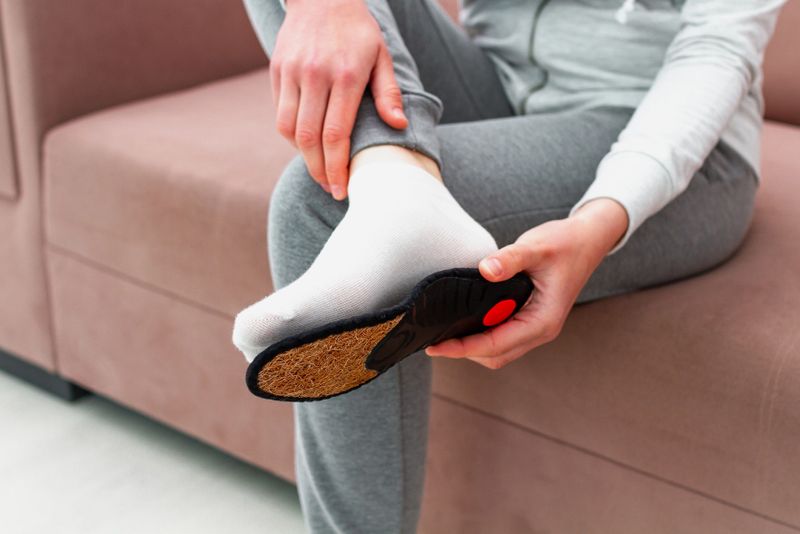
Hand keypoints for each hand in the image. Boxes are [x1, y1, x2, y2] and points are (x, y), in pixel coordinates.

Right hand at [271, 0, 407, 199]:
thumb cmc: (358, 31)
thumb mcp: (381, 56)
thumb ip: (388, 93)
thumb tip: (398, 125)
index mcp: (346, 75)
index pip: (336, 134)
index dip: (337, 168)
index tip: (343, 189)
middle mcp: (315, 75)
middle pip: (309, 138)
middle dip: (319, 170)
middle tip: (331, 188)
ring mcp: (292, 72)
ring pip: (288, 129)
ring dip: (303, 156)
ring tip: (319, 169)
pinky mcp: (277, 70)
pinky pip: (280, 113)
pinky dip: (292, 135)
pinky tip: (308, 143)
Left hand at [425, 198, 628, 368]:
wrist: (588, 239)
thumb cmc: (566, 243)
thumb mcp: (537, 247)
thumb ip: (511, 259)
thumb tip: (485, 269)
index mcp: (543, 321)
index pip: (495, 345)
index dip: (462, 348)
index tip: (435, 346)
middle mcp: (540, 330)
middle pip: (494, 355)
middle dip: (462, 351)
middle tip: (431, 338)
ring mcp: (535, 327)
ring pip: (498, 350)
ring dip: (471, 345)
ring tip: (442, 330)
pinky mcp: (529, 318)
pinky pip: (502, 336)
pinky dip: (481, 333)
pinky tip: (462, 317)